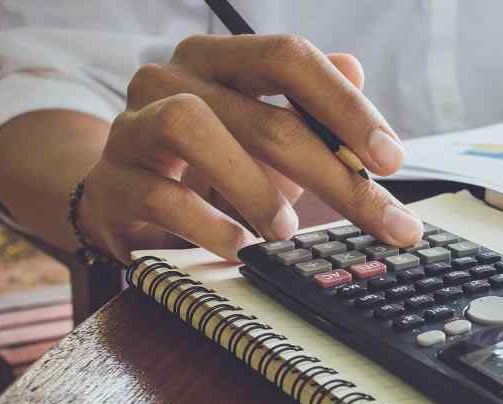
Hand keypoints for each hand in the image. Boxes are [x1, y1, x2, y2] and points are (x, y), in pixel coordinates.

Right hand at [79, 34, 422, 262]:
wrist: (125, 200)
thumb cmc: (213, 165)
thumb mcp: (270, 137)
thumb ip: (312, 109)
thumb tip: (356, 66)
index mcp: (220, 60)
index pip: (289, 59)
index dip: (346, 106)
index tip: (393, 159)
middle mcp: (171, 79)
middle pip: (264, 115)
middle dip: (333, 174)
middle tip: (382, 220)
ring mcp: (132, 127)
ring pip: (191, 127)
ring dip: (253, 185)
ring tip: (286, 229)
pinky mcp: (110, 183)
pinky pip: (159, 194)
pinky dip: (208, 224)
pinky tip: (240, 246)